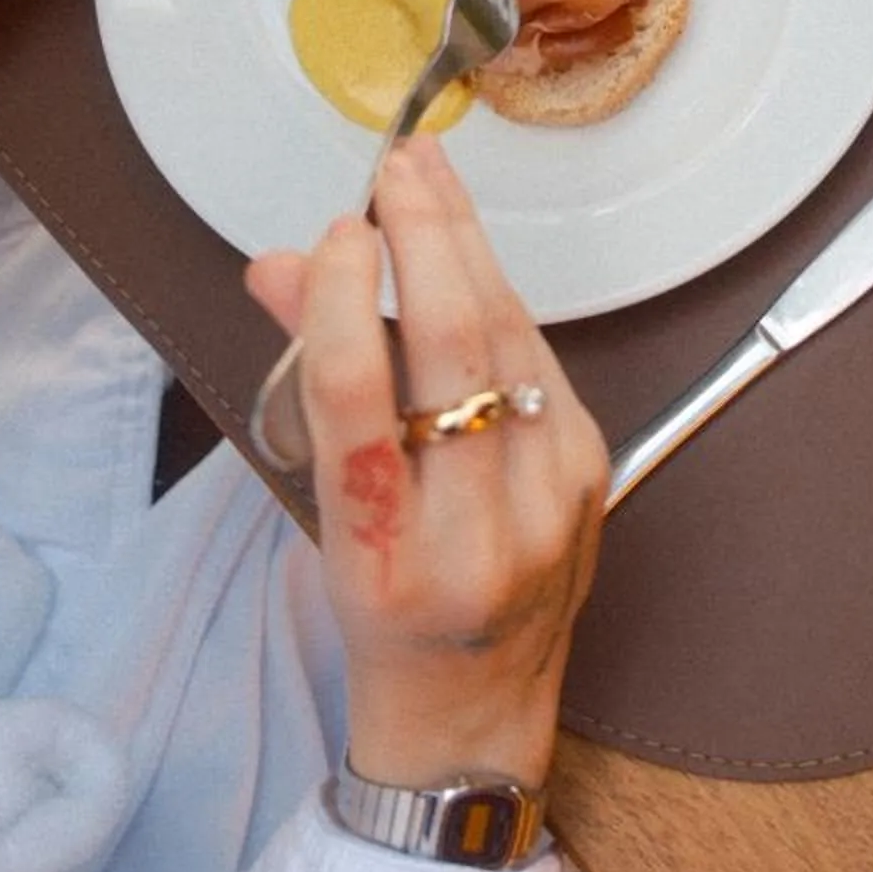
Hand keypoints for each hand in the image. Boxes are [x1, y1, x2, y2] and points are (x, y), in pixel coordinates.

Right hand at [244, 135, 609, 791]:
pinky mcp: (592, 477)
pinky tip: (471, 256)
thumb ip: (309, 379)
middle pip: (456, 352)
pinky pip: (542, 365)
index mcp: (381, 556)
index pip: (360, 403)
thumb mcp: (322, 512)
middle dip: (430, 238)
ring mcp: (548, 506)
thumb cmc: (383, 603)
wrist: (473, 708)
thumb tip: (280, 262)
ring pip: (511, 345)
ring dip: (470, 247)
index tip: (338, 230)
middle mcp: (473, 535)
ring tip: (430, 177)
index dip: (346, 304)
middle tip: (399, 163)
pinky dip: (501, 302)